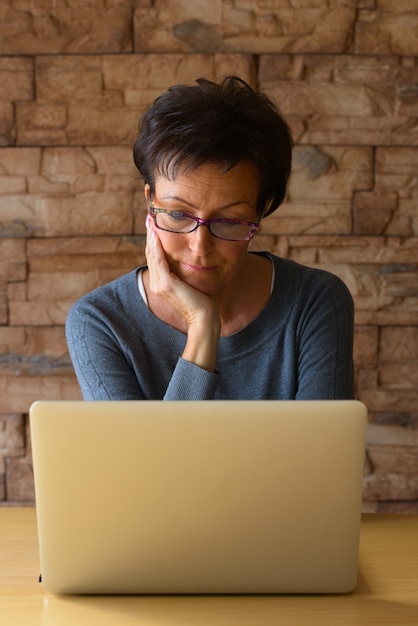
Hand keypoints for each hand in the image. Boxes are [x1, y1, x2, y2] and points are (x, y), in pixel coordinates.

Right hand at [145, 216, 220, 371]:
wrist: (204, 320)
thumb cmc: (203, 304)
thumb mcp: (193, 284)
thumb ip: (187, 273)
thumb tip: (192, 260)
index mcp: (161, 283)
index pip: (155, 256)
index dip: (153, 239)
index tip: (154, 222)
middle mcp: (156, 283)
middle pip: (150, 251)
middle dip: (149, 232)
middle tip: (149, 213)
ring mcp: (159, 284)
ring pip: (152, 253)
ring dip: (150, 234)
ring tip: (150, 217)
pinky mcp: (166, 284)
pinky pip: (158, 259)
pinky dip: (156, 244)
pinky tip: (156, 232)